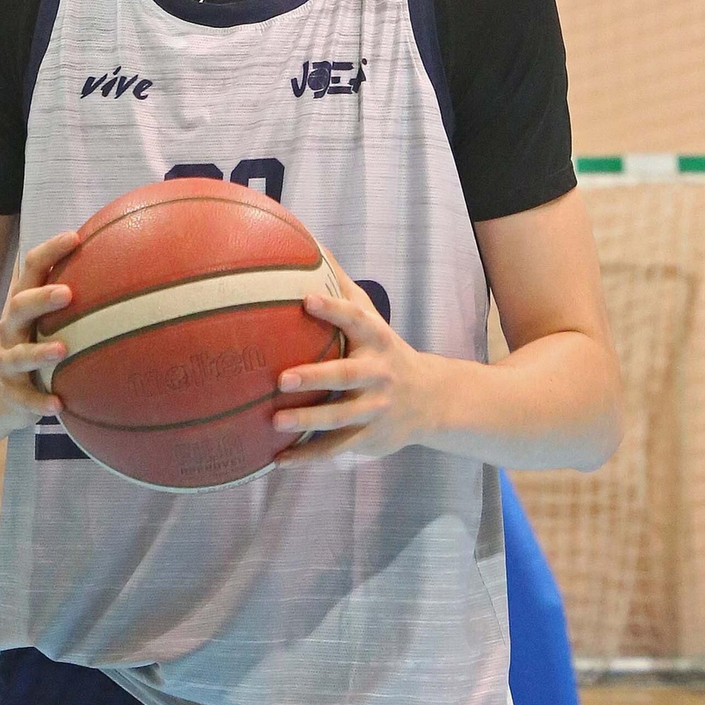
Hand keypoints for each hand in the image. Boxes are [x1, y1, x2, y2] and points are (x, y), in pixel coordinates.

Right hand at [0, 229, 81, 423]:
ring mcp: (8, 361)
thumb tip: (129, 264)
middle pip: (20, 305)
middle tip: (68, 293)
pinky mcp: (12, 393)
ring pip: (18, 354)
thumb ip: (76, 294)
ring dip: (39, 352)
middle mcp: (11, 328)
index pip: (32, 268)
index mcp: (24, 303)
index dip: (50, 250)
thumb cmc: (34, 341)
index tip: (75, 237)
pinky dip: (40, 402)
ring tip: (63, 349)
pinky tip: (59, 404)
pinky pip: (25, 399)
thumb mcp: (46, 318)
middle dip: (42, 298)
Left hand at [272, 265, 443, 465]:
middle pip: (347, 377)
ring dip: (307, 423)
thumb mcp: (372, 319)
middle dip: (316, 378)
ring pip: (340, 419)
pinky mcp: (369, 437)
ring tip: (274, 422)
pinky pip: (335, 450)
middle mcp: (378, 375)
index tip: (305, 299)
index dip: (333, 309)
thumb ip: (342, 287)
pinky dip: (308, 457)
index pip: (356, 320)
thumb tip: (311, 245)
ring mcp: (374, 410)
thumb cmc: (384, 350)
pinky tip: (278, 460)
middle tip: (282, 379)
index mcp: (376, 340)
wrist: (430, 400)